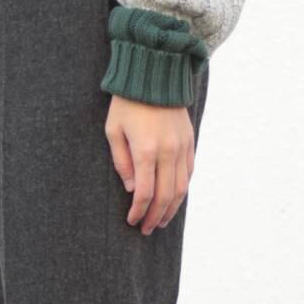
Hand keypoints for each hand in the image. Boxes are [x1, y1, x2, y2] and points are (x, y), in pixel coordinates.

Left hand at [104, 93, 195, 235]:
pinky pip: (189, 172)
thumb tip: (133, 189)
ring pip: (181, 188)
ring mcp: (182, 147)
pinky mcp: (190, 141)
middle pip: (165, 196)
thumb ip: (122, 162)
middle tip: (146, 229)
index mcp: (146, 150)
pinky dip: (182, 189)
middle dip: (155, 217)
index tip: (131, 221)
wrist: (154, 73)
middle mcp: (168, 151)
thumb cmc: (127, 102)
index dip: (139, 212)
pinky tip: (173, 198)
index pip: (145, 193)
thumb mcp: (113, 130)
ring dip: (171, 209)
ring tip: (161, 221)